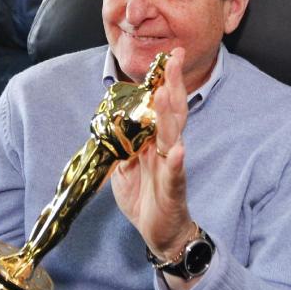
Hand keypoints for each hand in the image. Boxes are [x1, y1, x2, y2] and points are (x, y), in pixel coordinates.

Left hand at [110, 48, 196, 259]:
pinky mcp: (174, 188)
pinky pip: (176, 172)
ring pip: (173, 135)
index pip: (160, 107)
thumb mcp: (124, 167)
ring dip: (171, 114)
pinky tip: (179, 148)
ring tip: (170, 92)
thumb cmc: (146, 198)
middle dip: (173, 84)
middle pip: (172, 111)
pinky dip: (177, 160)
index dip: (163, 83)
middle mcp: (166, 148)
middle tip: (175, 59)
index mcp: (154, 142)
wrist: (160, 232)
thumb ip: (121, 145)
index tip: (167, 57)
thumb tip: (111, 124)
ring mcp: (172, 167)